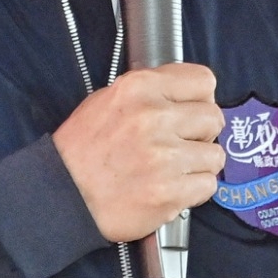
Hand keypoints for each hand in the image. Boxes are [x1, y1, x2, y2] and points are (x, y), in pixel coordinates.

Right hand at [52, 63, 225, 241]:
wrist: (62, 196)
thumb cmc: (82, 149)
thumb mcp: (108, 99)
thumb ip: (151, 92)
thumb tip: (187, 95)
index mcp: (139, 88)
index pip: (203, 81)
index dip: (201, 99)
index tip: (192, 112)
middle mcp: (154, 117)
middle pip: (214, 118)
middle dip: (202, 133)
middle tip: (182, 144)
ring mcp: (163, 157)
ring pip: (215, 155)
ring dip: (198, 165)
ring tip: (174, 169)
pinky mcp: (169, 192)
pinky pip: (208, 186)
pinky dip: (194, 190)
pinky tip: (173, 188)